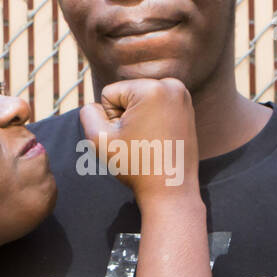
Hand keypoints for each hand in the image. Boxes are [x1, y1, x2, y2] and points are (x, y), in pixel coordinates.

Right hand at [78, 78, 199, 202]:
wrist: (170, 190)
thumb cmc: (136, 166)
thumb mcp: (100, 139)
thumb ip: (88, 113)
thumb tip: (96, 105)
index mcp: (151, 88)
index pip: (109, 94)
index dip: (110, 119)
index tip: (129, 138)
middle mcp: (171, 86)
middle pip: (127, 94)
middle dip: (126, 117)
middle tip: (140, 141)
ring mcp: (183, 97)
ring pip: (140, 101)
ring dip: (138, 119)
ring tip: (149, 141)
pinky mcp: (187, 108)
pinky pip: (155, 107)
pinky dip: (152, 121)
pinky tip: (158, 140)